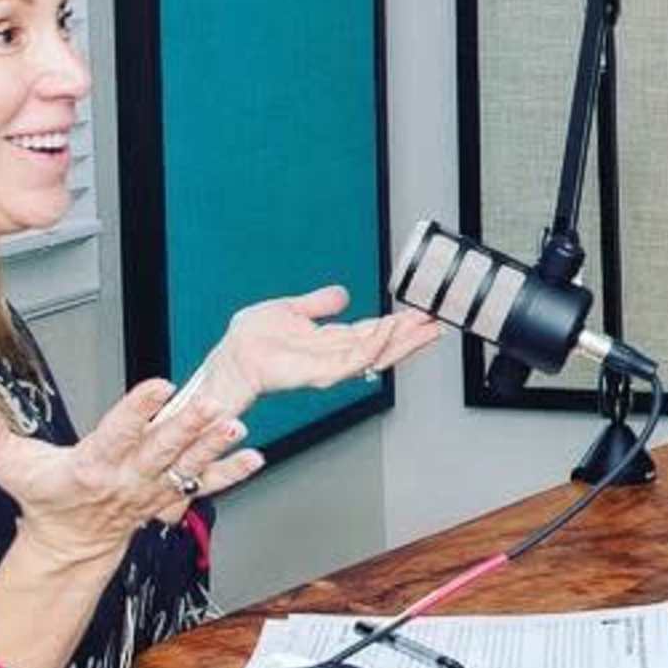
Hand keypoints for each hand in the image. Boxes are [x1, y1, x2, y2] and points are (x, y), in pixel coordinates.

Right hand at [0, 376, 257, 558]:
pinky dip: (231, 473)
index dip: (139, 410)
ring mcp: (151, 492)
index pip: (116, 433)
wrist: (69, 545)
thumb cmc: (40, 498)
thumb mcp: (3, 461)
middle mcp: (125, 480)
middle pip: (161, 451)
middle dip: (190, 428)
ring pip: (187, 466)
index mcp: (89, 467)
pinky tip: (255, 456)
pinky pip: (204, 486)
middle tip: (215, 406)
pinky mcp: (169, 498)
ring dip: (215, 447)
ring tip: (239, 424)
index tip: (160, 386)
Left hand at [194, 287, 442, 409]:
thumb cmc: (251, 340)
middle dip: (412, 335)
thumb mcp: (291, 309)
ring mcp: (330, 367)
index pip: (375, 332)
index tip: (423, 314)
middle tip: (438, 322)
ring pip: (376, 353)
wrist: (229, 357)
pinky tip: (388, 332)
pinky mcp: (319, 373)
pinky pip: (353, 361)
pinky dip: (373, 347)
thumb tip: (342, 293)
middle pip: (384, 345)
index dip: (400, 324)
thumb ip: (319, 303)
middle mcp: (335, 356)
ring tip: (422, 325)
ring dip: (401, 340)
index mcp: (332, 340)